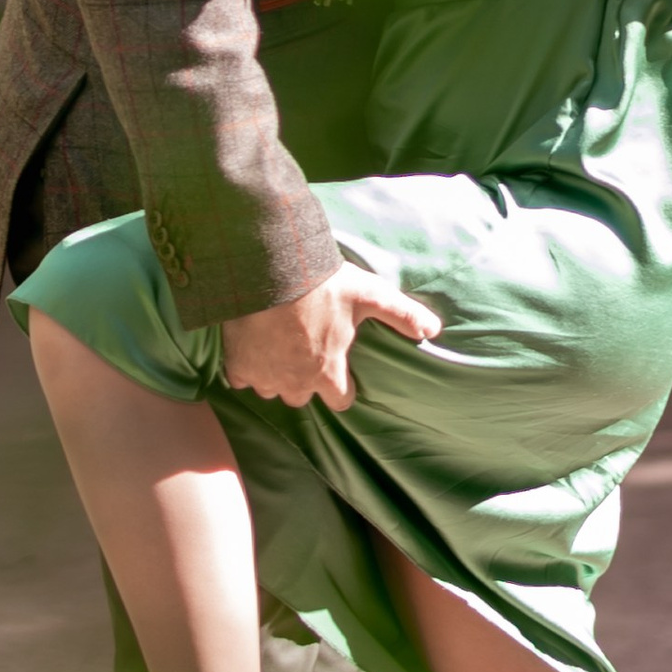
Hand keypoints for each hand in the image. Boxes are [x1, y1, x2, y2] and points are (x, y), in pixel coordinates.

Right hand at [221, 261, 441, 411]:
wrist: (268, 270)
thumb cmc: (322, 285)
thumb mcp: (369, 295)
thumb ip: (402, 315)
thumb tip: (434, 330)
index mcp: (328, 375)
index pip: (340, 402)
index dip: (340, 386)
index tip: (337, 367)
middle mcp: (296, 385)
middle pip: (301, 397)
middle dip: (304, 380)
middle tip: (305, 352)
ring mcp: (265, 376)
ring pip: (271, 389)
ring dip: (274, 375)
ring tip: (277, 349)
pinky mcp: (238, 364)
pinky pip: (241, 379)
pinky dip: (245, 367)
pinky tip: (251, 348)